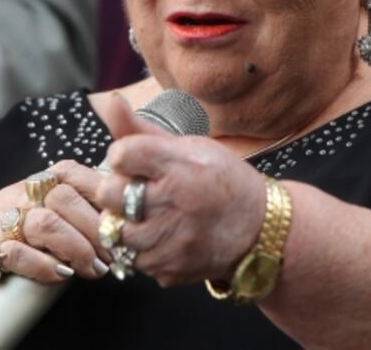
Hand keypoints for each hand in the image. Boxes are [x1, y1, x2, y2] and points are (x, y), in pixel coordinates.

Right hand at [0, 161, 109, 328]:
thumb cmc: (12, 251)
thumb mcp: (43, 225)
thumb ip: (72, 218)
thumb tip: (119, 227)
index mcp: (33, 186)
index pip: (70, 172)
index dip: (99, 193)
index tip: (118, 221)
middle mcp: (16, 197)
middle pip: (63, 198)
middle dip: (95, 229)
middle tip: (110, 255)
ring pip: (45, 223)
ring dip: (77, 249)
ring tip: (90, 268)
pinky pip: (18, 253)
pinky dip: (45, 266)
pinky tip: (61, 275)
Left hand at [94, 94, 265, 285]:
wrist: (261, 229)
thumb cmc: (223, 180)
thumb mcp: (190, 146)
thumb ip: (142, 130)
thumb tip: (112, 102)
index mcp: (180, 165)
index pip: (120, 154)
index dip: (122, 155)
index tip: (135, 160)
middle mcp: (174, 202)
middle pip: (109, 194)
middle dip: (117, 190)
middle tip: (138, 190)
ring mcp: (171, 240)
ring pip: (116, 231)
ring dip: (127, 222)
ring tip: (150, 214)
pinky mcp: (170, 268)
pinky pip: (134, 259)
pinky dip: (143, 249)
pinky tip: (164, 236)